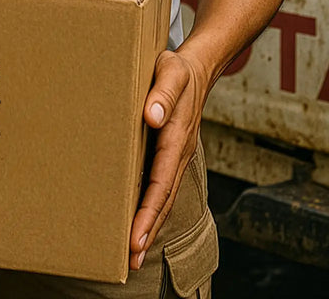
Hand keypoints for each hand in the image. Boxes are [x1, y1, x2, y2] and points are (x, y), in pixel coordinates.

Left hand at [128, 46, 208, 270]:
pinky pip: (162, 184)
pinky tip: (139, 218)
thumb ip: (161, 92)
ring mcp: (177, 154)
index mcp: (177, 136)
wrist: (198, 66)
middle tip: (130, 261)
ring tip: (133, 253)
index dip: (148, 212)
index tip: (134, 239)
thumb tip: (151, 117)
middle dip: (148, 230)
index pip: (161, 183)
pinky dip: (151, 206)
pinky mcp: (171, 151)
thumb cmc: (178, 68)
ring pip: (164, 195)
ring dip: (149, 223)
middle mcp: (179, 151)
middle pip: (164, 199)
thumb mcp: (170, 71)